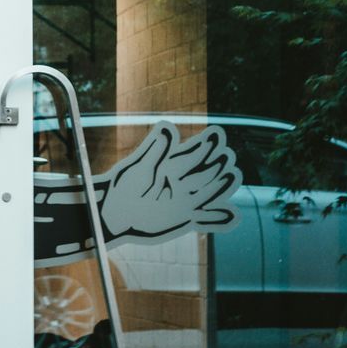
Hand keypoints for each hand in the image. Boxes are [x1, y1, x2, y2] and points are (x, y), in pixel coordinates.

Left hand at [98, 122, 240, 242]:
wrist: (115, 215)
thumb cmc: (123, 188)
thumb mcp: (140, 168)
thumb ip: (155, 150)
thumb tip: (167, 128)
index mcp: (172, 167)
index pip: (193, 154)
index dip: (204, 144)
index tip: (214, 135)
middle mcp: (183, 182)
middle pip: (206, 172)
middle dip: (216, 163)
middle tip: (226, 155)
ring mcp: (186, 201)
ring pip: (209, 192)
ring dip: (221, 185)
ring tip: (231, 175)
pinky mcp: (185, 219)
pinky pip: (205, 219)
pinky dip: (216, 219)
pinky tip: (230, 215)